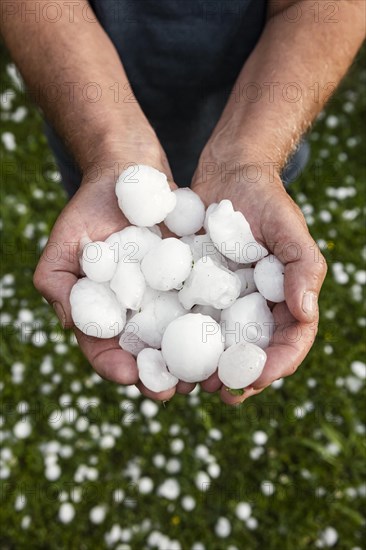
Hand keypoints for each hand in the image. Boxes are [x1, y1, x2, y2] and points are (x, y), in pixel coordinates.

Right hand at [33, 146, 193, 401]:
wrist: (131, 175)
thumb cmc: (91, 207)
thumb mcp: (64, 241)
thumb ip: (56, 281)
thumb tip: (70, 324)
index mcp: (103, 313)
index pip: (103, 349)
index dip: (113, 365)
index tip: (130, 375)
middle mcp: (135, 313)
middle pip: (146, 356)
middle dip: (160, 377)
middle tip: (177, 390)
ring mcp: (165, 300)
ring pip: (178, 341)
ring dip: (192, 363)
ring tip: (207, 376)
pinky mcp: (191, 282)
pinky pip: (203, 309)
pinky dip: (213, 327)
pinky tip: (228, 338)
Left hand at [191, 148, 326, 404]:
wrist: (227, 175)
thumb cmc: (265, 199)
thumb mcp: (288, 228)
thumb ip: (302, 267)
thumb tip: (305, 313)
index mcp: (286, 299)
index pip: (291, 341)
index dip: (278, 364)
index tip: (257, 376)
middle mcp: (257, 308)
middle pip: (254, 354)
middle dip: (240, 377)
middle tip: (221, 391)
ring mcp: (226, 303)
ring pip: (221, 347)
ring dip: (209, 370)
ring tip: (192, 384)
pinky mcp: (198, 293)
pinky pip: (191, 323)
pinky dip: (182, 343)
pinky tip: (166, 355)